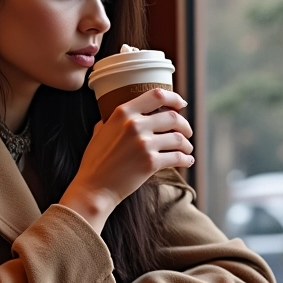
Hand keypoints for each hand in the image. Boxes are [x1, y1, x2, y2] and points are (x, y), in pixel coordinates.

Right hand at [60, 88, 192, 231]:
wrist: (94, 188)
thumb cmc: (95, 162)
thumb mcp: (99, 132)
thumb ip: (113, 121)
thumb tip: (125, 116)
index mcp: (122, 113)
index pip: (157, 95)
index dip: (174, 98)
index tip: (182, 104)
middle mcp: (134, 125)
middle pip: (173, 117)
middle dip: (184, 125)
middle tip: (186, 132)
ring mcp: (144, 144)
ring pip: (178, 138)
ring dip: (187, 144)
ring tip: (187, 148)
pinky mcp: (150, 163)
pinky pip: (177, 157)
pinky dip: (186, 159)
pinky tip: (187, 161)